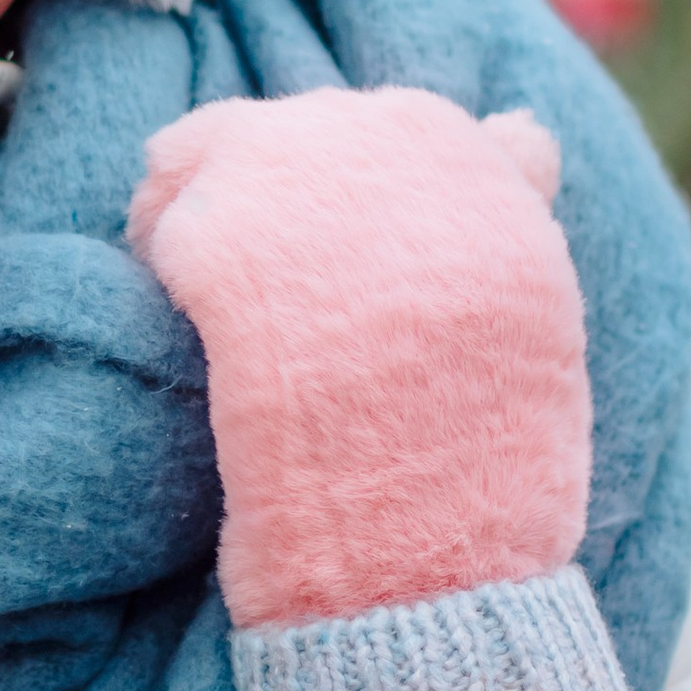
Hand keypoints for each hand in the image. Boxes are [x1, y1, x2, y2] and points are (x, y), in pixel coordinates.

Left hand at [127, 87, 589, 630]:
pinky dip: (156, 244)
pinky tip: (159, 293)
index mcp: (498, 187)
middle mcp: (416, 164)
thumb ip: (514, 215)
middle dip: (266, 183)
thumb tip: (518, 125)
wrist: (433, 565)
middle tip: (233, 254)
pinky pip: (171, 209)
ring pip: (223, 148)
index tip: (322, 242)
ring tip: (180, 269)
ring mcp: (321, 191)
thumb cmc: (484, 479)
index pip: (405, 127)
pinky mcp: (235, 242)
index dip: (347, 182)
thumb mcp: (534, 331)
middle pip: (306, 127)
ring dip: (196, 199)